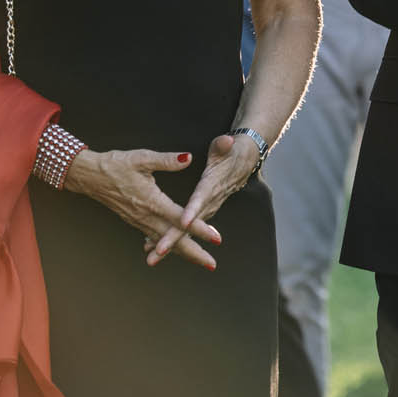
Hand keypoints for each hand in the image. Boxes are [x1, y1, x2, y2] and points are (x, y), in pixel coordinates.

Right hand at [64, 148, 220, 269]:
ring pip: (164, 242)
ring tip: (201, 261)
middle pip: (173, 240)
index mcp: (151, 201)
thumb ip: (167, 160)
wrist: (89, 176)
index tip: (216, 238)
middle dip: (194, 253)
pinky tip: (176, 253)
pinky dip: (167, 248)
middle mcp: (145, 216)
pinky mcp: (135, 220)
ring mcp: (139, 221)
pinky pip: (154, 238)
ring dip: (184, 253)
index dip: (199, 228)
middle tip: (212, 265)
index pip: (181, 218)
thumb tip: (188, 158)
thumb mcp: (142, 158)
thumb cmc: (115, 164)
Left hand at [148, 131, 260, 264]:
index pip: (201, 199)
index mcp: (212, 185)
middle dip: (174, 239)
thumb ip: (224, 145)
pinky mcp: (203, 211)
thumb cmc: (232, 151)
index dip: (193, 211)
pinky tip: (155, 245)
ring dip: (171, 244)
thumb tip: (228, 140)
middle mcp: (210, 201)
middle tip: (157, 252)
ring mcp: (207, 208)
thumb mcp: (227, 146)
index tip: (182, 223)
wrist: (245, 160)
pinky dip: (173, 238)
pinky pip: (187, 228)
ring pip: (188, 231)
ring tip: (152, 256)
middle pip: (191, 224)